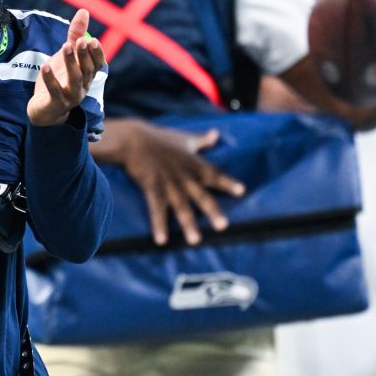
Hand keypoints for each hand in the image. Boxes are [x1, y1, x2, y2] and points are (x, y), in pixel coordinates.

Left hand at [28, 8, 105, 126]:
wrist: (44, 109)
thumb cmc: (59, 79)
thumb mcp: (66, 56)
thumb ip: (75, 35)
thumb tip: (84, 11)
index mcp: (87, 75)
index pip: (98, 64)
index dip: (97, 54)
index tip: (93, 40)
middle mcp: (83, 86)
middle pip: (87, 70)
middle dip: (84, 55)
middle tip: (80, 41)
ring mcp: (70, 97)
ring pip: (74, 80)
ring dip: (71, 63)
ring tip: (65, 47)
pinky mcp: (56, 103)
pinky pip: (54, 91)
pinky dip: (50, 79)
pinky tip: (45, 65)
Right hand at [94, 119, 244, 245]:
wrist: (134, 139)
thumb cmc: (159, 138)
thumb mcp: (184, 138)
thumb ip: (202, 140)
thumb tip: (217, 134)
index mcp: (193, 164)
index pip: (215, 174)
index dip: (228, 183)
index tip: (242, 191)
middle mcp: (184, 177)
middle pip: (201, 196)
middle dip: (212, 211)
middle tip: (223, 226)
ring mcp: (169, 184)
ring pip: (181, 207)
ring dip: (188, 225)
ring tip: (195, 241)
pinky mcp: (153, 189)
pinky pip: (157, 210)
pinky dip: (159, 225)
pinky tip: (161, 241)